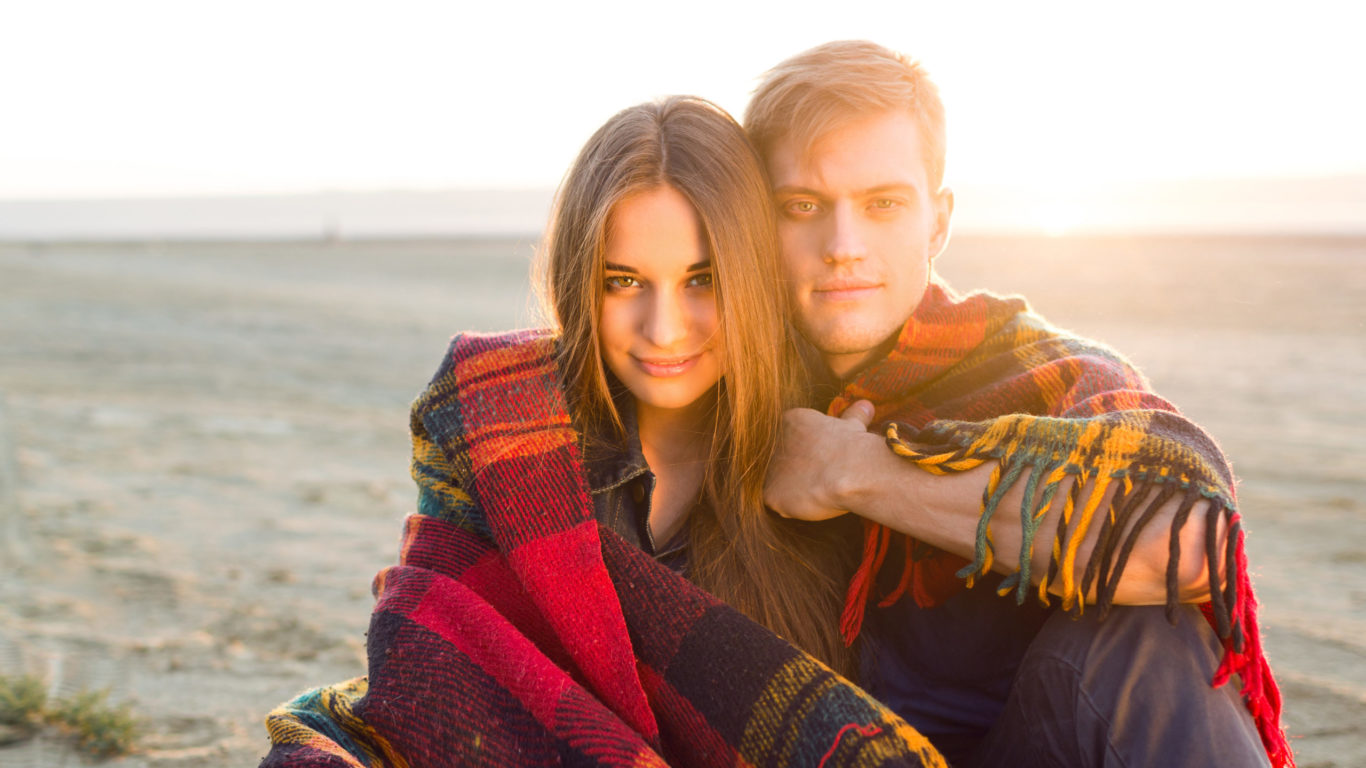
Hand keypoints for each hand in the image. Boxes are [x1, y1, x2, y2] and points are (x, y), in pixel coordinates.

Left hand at [764, 400, 876, 520]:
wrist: (852, 469)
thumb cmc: (854, 446)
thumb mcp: (854, 425)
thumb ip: (852, 415)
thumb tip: (865, 405)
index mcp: (789, 421)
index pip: (792, 438)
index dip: (810, 452)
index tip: (827, 460)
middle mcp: (772, 441)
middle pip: (783, 460)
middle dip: (799, 469)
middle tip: (823, 476)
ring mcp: (769, 468)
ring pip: (780, 482)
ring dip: (796, 488)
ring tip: (820, 488)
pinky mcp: (770, 493)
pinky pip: (779, 504)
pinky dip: (794, 507)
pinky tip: (813, 500)